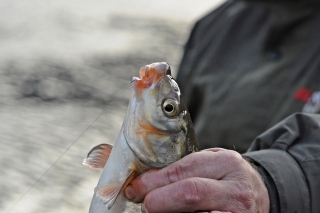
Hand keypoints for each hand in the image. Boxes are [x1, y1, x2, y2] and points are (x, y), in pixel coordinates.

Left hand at [125, 148, 269, 212]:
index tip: (137, 187)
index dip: (155, 180)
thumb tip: (147, 179)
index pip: (184, 170)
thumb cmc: (227, 175)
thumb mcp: (212, 162)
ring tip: (155, 209)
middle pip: (190, 193)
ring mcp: (239, 211)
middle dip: (159, 199)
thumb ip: (186, 167)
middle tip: (144, 202)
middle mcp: (236, 187)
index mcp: (226, 162)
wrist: (258, 192)